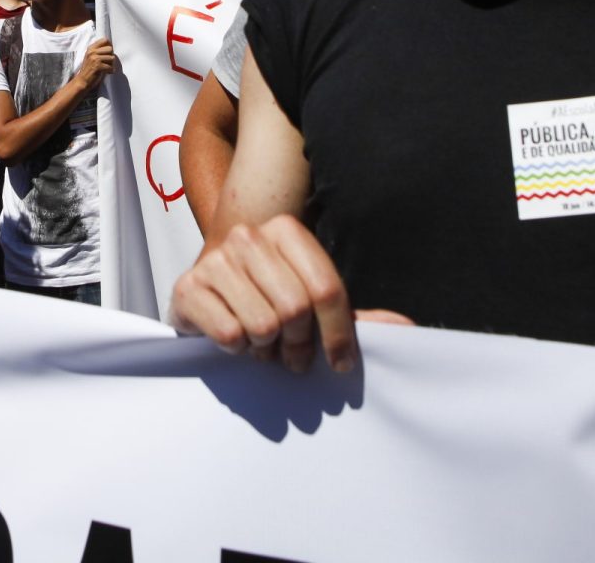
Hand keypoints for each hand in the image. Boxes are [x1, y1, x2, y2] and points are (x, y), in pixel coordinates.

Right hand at [75, 38, 119, 89]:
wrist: (82, 81)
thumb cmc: (88, 69)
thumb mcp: (91, 57)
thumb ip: (98, 51)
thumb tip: (111, 47)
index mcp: (91, 48)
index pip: (105, 40)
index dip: (109, 45)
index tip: (109, 52)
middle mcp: (92, 52)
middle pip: (110, 49)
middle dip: (111, 56)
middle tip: (107, 63)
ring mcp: (95, 59)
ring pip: (112, 58)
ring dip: (111, 64)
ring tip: (105, 68)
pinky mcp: (98, 66)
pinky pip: (111, 67)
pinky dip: (110, 71)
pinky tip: (105, 73)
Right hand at [169, 214, 411, 372]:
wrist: (206, 291)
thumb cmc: (267, 298)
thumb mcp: (312, 300)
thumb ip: (356, 317)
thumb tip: (406, 329)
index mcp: (285, 229)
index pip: (326, 289)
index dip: (339, 335)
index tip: (340, 364)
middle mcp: (247, 236)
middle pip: (295, 309)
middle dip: (298, 345)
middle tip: (292, 355)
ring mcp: (214, 259)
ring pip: (263, 325)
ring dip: (266, 348)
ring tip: (261, 342)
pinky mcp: (188, 287)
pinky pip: (230, 334)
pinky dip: (237, 349)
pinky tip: (234, 338)